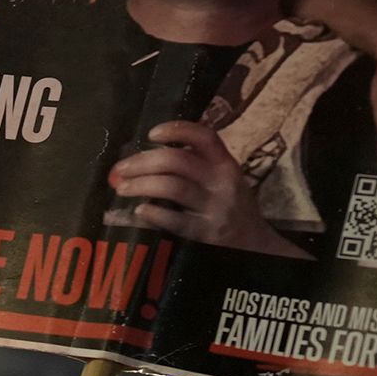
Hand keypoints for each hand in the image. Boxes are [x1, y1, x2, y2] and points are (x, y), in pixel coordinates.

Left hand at [107, 124, 304, 256]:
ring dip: (141, 185)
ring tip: (123, 188)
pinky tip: (140, 211)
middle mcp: (221, 182)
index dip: (177, 130)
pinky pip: (174, 220)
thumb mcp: (223, 179)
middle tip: (121, 169)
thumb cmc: (232, 207)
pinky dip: (153, 214)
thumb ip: (197, 165)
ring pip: (172, 187)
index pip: (204, 136)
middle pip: (177, 161)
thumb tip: (148, 156)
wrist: (255, 245)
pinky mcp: (205, 233)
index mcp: (225, 164)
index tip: (152, 134)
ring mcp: (214, 207)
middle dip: (143, 162)